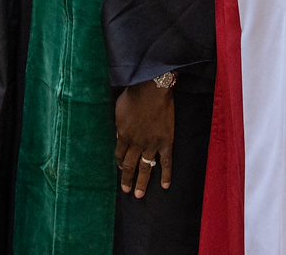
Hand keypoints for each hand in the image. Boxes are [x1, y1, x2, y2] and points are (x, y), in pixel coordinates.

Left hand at [114, 80, 174, 198]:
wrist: (152, 89)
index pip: (119, 155)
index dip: (119, 163)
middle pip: (130, 165)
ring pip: (146, 167)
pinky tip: (165, 185)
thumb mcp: (119, 110)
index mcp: (123, 135)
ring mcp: (152, 144)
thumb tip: (120, 137)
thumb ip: (119, 126)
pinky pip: (166, 162)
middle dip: (127, 179)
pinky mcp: (166, 142)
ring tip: (139, 195)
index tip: (121, 168)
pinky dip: (166, 175)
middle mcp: (136, 143)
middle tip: (126, 190)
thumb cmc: (133, 96)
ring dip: (142, 182)